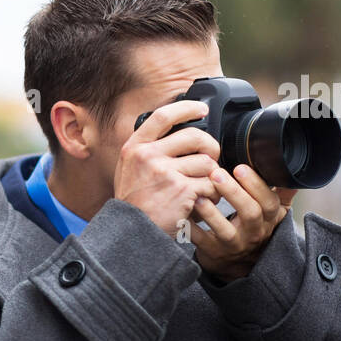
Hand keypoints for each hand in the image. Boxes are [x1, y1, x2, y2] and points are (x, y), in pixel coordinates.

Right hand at [113, 100, 221, 238]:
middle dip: (211, 147)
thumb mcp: (129, 169)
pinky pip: (210, 185)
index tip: (201, 109)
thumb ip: (148, 149)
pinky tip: (201, 202)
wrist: (131, 232)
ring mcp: (164, 172)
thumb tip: (178, 132)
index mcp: (135, 147)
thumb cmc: (133, 203)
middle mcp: (148, 156)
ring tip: (203, 189)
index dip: (186, 108)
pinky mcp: (181, 190)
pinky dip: (211, 195)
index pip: (163, 116)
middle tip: (211, 158)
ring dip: (211, 177)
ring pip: (207, 163)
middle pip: (195, 136)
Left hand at [190, 165, 297, 280]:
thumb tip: (291, 172)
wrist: (240, 263)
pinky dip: (191, 229)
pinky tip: (183, 215)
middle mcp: (253, 232)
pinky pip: (201, 242)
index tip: (240, 167)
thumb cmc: (254, 227)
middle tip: (217, 174)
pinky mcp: (213, 253)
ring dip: (211, 213)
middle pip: (249, 213)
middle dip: (234, 192)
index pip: (268, 201)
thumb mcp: (273, 212)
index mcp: (268, 218)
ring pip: (225, 231)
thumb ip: (282, 192)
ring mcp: (233, 245)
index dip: (256, 185)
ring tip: (199, 196)